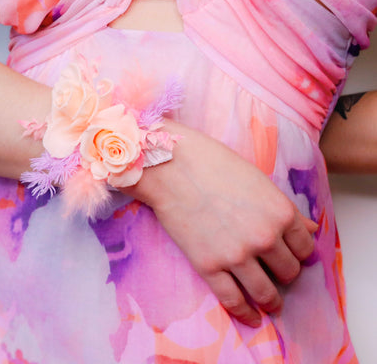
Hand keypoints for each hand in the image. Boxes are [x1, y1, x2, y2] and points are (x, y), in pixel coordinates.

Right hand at [125, 120, 316, 326]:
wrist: (171, 167)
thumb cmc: (213, 165)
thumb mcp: (258, 181)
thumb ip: (285, 208)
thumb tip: (312, 228)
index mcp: (280, 213)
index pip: (305, 248)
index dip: (299, 254)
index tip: (291, 256)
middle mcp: (265, 238)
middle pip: (289, 271)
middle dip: (284, 274)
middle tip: (275, 272)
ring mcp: (236, 255)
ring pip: (266, 292)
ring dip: (271, 300)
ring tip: (270, 303)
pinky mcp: (209, 266)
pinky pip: (233, 300)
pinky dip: (245, 314)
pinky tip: (251, 318)